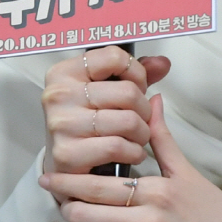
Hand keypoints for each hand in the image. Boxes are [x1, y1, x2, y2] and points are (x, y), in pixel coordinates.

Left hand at [39, 95, 221, 221]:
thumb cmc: (215, 214)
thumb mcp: (188, 172)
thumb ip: (162, 137)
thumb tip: (152, 100)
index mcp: (157, 192)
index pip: (101, 185)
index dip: (70, 181)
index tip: (52, 173)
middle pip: (89, 215)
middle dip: (64, 205)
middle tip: (50, 196)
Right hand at [41, 46, 170, 185]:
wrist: (60, 164)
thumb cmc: (84, 122)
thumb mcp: (105, 90)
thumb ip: (133, 74)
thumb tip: (161, 64)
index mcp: (66, 72)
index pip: (115, 57)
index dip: (136, 73)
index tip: (136, 86)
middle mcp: (60, 95)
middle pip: (128, 92)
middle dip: (144, 109)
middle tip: (140, 118)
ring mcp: (62, 124)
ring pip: (128, 121)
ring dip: (142, 134)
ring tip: (136, 137)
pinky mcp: (67, 154)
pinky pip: (118, 147)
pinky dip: (133, 153)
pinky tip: (130, 152)